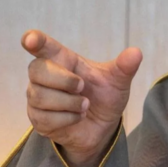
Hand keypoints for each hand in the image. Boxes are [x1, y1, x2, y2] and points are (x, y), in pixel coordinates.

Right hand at [23, 30, 141, 166]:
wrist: (103, 127)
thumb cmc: (105, 96)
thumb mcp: (118, 81)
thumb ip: (124, 67)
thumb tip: (136, 52)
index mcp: (63, 59)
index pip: (42, 45)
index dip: (34, 40)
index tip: (30, 39)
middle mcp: (45, 75)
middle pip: (36, 70)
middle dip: (63, 80)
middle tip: (82, 87)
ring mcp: (38, 97)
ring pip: (40, 96)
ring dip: (69, 103)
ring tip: (85, 105)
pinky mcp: (37, 118)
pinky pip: (46, 117)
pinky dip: (68, 119)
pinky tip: (77, 117)